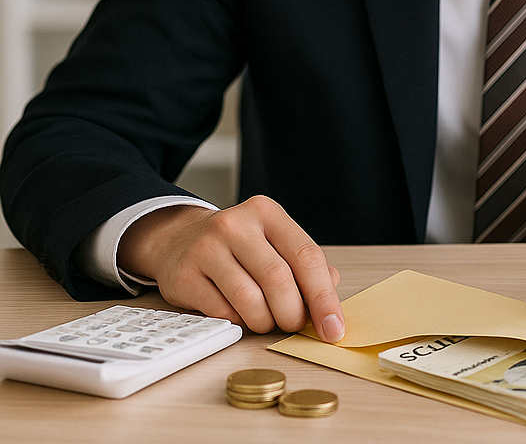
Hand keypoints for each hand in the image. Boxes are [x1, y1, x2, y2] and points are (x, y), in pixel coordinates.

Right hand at [118, 196, 345, 340]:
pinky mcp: (184, 275)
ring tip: (267, 320)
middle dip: (294, 314)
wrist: (178, 239)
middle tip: (295, 324)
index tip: (334, 327)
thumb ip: (303, 265)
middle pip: (279, 279)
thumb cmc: (237, 246)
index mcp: (267, 212)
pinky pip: (223, 313)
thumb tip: (331, 296)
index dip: (324, 296)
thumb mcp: (272, 242)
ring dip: (266, 322)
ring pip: (250, 301)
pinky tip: (240, 314)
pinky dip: (239, 323)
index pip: (306, 255)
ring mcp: (207, 248)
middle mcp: (237, 225)